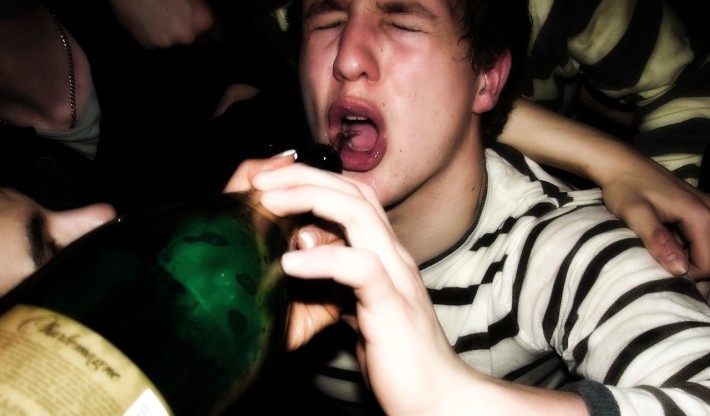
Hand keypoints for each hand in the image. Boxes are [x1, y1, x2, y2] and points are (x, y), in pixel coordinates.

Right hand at [107, 0, 214, 48]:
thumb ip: (199, 7)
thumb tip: (203, 17)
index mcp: (202, 21)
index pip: (216, 35)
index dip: (212, 30)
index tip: (209, 29)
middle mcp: (187, 36)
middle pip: (195, 41)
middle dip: (190, 31)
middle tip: (179, 16)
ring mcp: (167, 42)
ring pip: (174, 41)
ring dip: (170, 32)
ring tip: (159, 14)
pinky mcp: (149, 44)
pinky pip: (156, 41)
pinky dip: (154, 33)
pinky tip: (148, 18)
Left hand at [241, 163, 468, 413]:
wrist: (436, 396)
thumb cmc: (394, 353)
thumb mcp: (355, 305)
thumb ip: (334, 276)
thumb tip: (299, 251)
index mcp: (384, 252)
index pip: (351, 195)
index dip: (310, 180)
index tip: (267, 183)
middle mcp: (393, 254)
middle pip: (352, 192)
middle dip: (303, 177)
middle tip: (259, 180)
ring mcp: (396, 276)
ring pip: (358, 214)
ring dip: (310, 200)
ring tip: (268, 203)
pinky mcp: (393, 306)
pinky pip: (360, 268)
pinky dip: (323, 258)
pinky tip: (290, 264)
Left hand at [601, 162, 709, 291]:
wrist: (620, 164)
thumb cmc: (624, 188)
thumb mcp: (635, 215)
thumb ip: (658, 241)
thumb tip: (680, 269)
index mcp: (700, 215)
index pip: (708, 263)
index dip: (687, 275)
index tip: (660, 271)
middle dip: (688, 266)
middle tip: (658, 262)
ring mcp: (706, 208)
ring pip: (705, 247)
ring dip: (685, 255)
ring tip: (657, 247)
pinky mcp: (697, 208)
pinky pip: (699, 236)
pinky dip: (683, 243)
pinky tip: (662, 237)